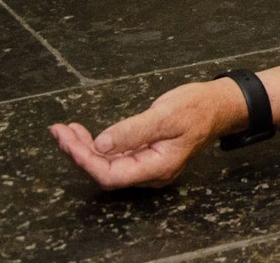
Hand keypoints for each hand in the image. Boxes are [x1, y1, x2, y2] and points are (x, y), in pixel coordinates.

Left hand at [49, 80, 233, 189]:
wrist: (220, 105)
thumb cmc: (198, 108)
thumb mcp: (166, 114)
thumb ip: (133, 131)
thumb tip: (101, 144)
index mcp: (158, 166)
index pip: (112, 175)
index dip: (86, 161)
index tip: (69, 141)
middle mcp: (151, 172)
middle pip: (105, 173)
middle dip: (79, 154)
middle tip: (60, 132)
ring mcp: (148, 166)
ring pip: (107, 165)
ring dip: (84, 150)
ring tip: (66, 131)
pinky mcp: (145, 156)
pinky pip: (115, 157)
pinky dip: (96, 146)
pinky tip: (84, 135)